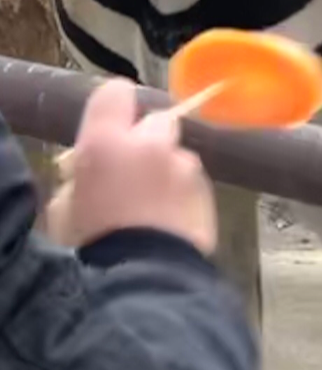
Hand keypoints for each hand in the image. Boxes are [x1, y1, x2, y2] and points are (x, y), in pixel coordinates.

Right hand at [44, 80, 218, 255]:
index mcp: (105, 142)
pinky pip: (193, 179)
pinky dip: (183, 191)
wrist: (142, 276)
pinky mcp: (207, 188)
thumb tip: (90, 170)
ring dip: (166, 168)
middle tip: (131, 171)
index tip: (109, 124)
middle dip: (145, 139)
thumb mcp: (65, 206)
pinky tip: (170, 219)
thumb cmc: (92, 242)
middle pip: (156, 120)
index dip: (113, 106)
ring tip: (152, 204)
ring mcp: (184, 164)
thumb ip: (81, 175)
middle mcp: (150, 144)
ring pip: (177, 152)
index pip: (114, 92)